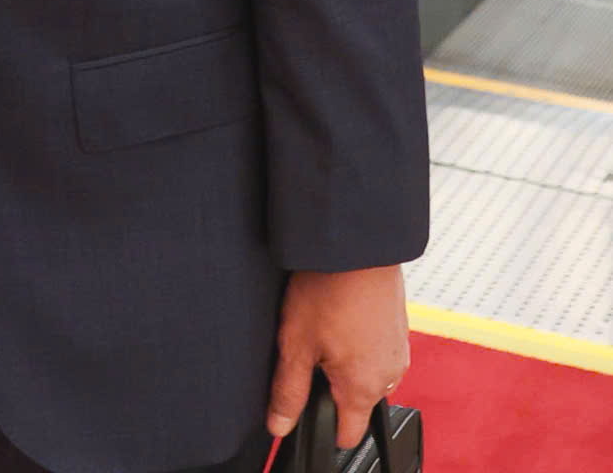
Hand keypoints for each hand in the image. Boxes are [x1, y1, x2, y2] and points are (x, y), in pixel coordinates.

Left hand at [267, 266, 409, 446]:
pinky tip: (342, 312)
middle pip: (356, 401)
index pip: (348, 434)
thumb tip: (279, 425)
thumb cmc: (329, 287)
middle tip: (311, 349)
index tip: (307, 411)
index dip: (324, 428)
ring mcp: (398, 350)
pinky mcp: (399, 327)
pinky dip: (360, 339)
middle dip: (331, 385)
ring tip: (326, 324)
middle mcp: (389, 375)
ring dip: (347, 360)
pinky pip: (377, 347)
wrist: (357, 243)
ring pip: (366, 373)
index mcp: (364, 388)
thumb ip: (288, 391)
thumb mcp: (296, 343)